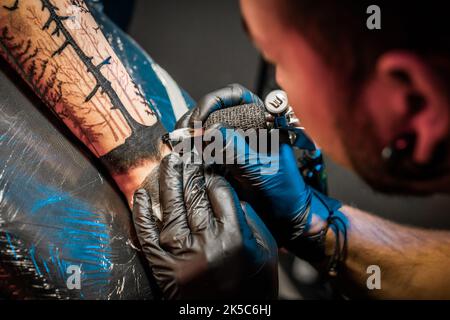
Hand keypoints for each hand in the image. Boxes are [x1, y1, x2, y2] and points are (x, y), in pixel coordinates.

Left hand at [132, 153, 277, 299]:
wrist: (235, 318)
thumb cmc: (253, 283)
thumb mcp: (265, 248)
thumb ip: (248, 218)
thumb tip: (227, 194)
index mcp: (235, 237)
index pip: (219, 192)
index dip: (213, 175)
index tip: (209, 166)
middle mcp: (207, 243)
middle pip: (194, 195)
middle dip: (190, 170)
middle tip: (186, 154)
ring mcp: (181, 255)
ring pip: (171, 207)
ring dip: (168, 181)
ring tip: (168, 162)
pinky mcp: (163, 267)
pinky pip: (147, 234)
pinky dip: (142, 212)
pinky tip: (141, 194)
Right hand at [177, 84, 340, 253]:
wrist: (285, 215)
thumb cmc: (284, 189)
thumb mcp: (260, 167)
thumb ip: (236, 148)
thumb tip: (210, 131)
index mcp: (262, 119)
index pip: (235, 96)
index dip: (215, 101)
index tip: (201, 118)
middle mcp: (245, 128)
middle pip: (214, 111)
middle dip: (196, 118)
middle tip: (186, 133)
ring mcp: (232, 143)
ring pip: (205, 129)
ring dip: (190, 134)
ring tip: (181, 145)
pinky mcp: (222, 159)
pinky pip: (203, 149)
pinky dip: (190, 151)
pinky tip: (183, 156)